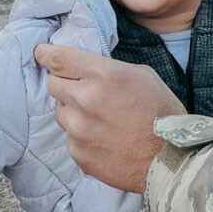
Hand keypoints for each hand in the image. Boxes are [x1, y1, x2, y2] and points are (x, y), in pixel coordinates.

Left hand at [35, 44, 184, 192]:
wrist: (170, 158)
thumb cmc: (162, 112)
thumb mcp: (142, 75)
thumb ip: (109, 69)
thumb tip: (86, 70)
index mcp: (102, 75)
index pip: (58, 59)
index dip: (47, 54)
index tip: (42, 53)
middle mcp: (84, 100)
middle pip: (54, 85)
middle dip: (66, 84)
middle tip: (84, 91)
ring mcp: (78, 130)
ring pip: (61, 112)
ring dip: (74, 111)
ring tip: (99, 119)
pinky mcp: (78, 153)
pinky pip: (70, 138)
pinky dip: (81, 136)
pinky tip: (103, 138)